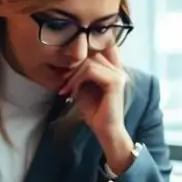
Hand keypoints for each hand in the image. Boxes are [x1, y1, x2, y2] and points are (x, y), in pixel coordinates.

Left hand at [59, 46, 132, 172]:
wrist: (105, 130)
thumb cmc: (95, 111)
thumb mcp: (84, 87)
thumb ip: (81, 73)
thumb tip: (68, 59)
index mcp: (113, 69)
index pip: (95, 51)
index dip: (78, 59)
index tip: (66, 75)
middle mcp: (118, 69)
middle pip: (91, 54)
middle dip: (73, 67)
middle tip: (63, 82)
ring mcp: (118, 74)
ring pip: (88, 62)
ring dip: (73, 75)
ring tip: (66, 89)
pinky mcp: (114, 82)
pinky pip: (90, 71)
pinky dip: (77, 80)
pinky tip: (72, 91)